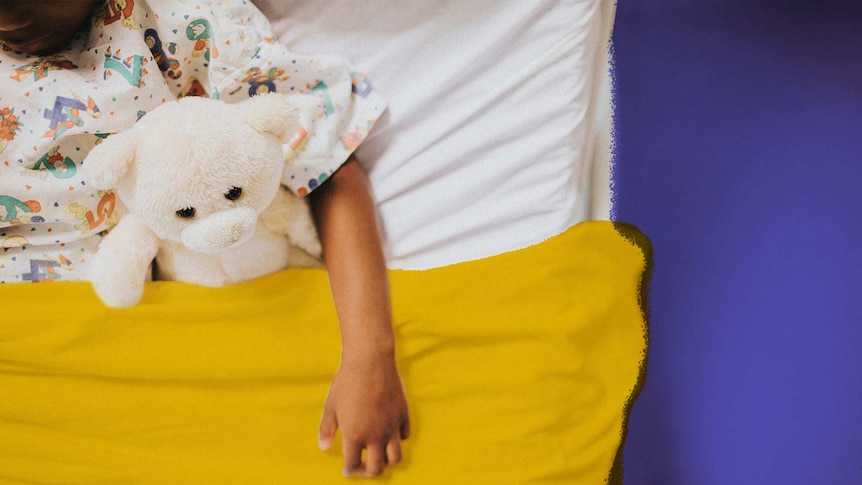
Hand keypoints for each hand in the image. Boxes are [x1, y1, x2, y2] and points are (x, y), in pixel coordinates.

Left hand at [318, 358, 409, 476]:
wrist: (370, 361)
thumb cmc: (347, 382)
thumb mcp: (331, 406)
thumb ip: (327, 429)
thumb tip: (323, 447)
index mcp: (355, 435)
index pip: (352, 465)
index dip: (349, 470)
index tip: (347, 469)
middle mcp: (375, 435)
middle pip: (376, 468)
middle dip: (368, 472)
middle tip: (362, 466)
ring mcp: (391, 426)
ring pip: (395, 458)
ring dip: (386, 461)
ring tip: (379, 455)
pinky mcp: (403, 415)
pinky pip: (404, 436)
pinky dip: (397, 440)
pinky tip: (388, 433)